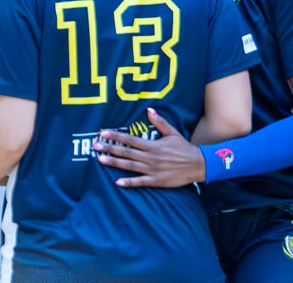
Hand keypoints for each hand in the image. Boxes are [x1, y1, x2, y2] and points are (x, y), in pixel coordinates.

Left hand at [90, 108, 204, 187]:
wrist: (197, 165)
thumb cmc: (184, 148)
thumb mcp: (172, 132)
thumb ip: (159, 122)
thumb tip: (149, 110)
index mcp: (153, 145)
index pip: (130, 139)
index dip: (116, 136)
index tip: (103, 133)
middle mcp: (150, 157)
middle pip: (126, 152)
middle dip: (109, 149)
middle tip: (95, 146)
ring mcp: (152, 170)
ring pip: (129, 166)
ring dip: (114, 163)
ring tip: (100, 160)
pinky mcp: (156, 181)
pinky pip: (140, 182)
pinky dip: (129, 182)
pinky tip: (117, 182)